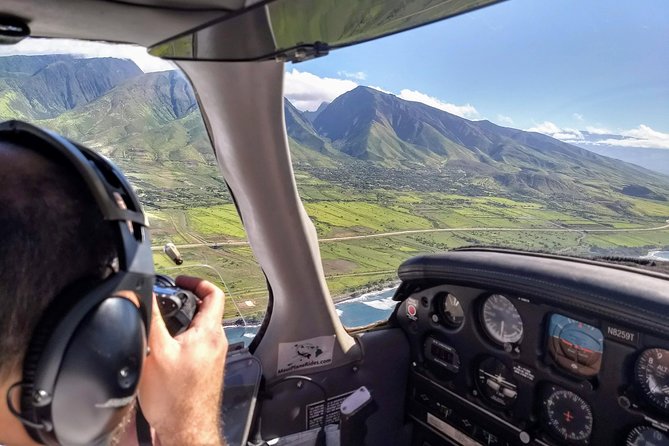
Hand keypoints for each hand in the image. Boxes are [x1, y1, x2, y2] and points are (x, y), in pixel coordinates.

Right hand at [138, 276, 227, 445]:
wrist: (187, 429)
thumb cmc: (176, 399)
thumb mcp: (156, 352)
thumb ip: (152, 320)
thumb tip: (145, 294)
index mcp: (209, 332)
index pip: (213, 293)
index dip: (196, 281)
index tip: (179, 280)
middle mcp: (217, 342)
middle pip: (206, 310)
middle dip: (185, 302)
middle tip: (167, 300)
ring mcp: (214, 356)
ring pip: (201, 328)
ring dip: (183, 322)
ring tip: (163, 324)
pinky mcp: (207, 369)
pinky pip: (198, 344)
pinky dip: (184, 339)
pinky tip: (167, 349)